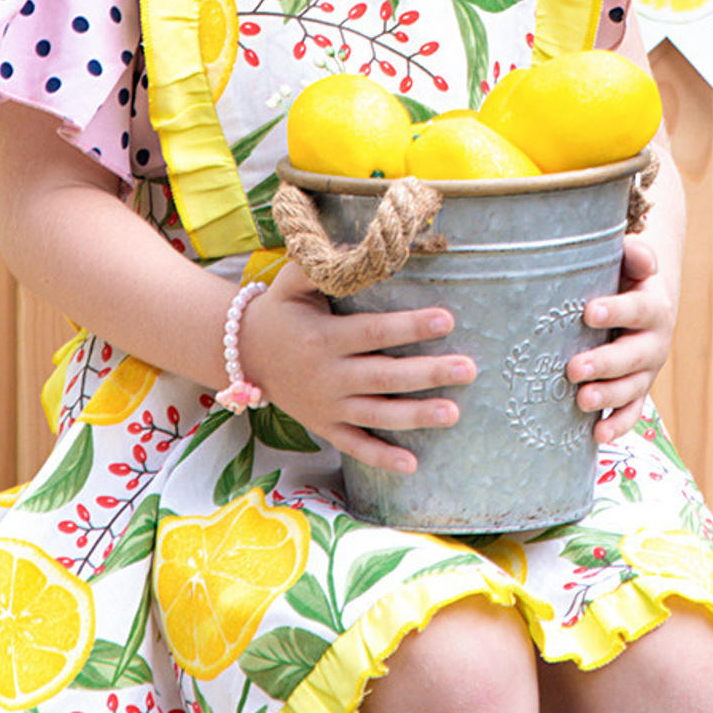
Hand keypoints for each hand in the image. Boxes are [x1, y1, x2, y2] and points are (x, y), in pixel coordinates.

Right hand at [240, 265, 475, 474]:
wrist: (243, 355)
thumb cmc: (280, 311)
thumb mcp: (291, 282)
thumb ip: (320, 266)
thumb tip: (356, 247)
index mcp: (324, 337)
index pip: (373, 332)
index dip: (409, 326)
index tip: (447, 319)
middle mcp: (327, 376)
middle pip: (384, 377)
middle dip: (428, 373)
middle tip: (468, 368)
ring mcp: (327, 406)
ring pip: (377, 414)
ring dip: (416, 416)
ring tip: (453, 413)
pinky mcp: (325, 427)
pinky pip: (355, 446)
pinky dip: (381, 457)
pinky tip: (413, 464)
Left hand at [569, 234, 674, 442]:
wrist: (643, 307)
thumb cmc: (625, 282)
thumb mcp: (630, 265)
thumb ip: (634, 256)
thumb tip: (634, 249)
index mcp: (653, 306)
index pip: (638, 308)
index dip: (617, 310)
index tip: (589, 311)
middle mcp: (654, 341)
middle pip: (634, 355)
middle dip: (605, 363)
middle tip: (574, 367)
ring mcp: (646, 371)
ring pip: (632, 388)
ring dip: (607, 396)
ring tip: (581, 400)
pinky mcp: (637, 392)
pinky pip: (631, 412)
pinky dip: (617, 425)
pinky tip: (596, 435)